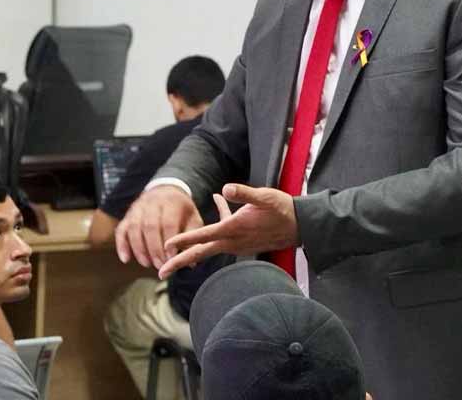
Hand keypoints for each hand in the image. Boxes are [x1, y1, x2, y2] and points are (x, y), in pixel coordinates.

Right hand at [115, 185, 201, 268]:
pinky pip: (121, 229)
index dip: (168, 242)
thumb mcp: (192, 220)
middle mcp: (152, 202)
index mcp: (171, 202)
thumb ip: (191, 239)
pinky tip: (125, 259)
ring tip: (147, 264)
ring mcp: (137, 208)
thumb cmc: (182, 211)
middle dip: (154, 249)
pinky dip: (122, 245)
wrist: (166, 191)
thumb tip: (190, 263)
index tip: (171, 259)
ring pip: (134, 228)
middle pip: (150, 226)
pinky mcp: (128, 215)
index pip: (168, 223)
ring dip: (139, 249)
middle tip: (160, 265)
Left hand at [158, 184, 299, 278]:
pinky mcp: (242, 240)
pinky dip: (216, 221)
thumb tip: (224, 189)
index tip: (167, 247)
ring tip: (174, 245)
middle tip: (161, 272)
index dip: (184, 241)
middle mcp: (233, 240)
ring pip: (209, 246)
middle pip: (201, 252)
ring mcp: (237, 243)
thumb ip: (244, 193)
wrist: (301, 225)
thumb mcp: (265, 196)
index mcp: (234, 229)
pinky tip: (218, 198)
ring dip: (192, 244)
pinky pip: (222, 234)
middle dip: (180, 262)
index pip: (204, 236)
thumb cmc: (283, 209)